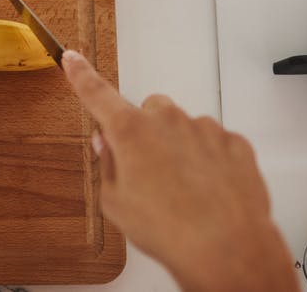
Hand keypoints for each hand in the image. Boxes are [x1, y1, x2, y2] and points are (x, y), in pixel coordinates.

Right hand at [62, 50, 298, 291]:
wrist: (225, 248)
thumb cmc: (169, 230)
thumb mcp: (116, 203)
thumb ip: (107, 166)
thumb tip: (108, 145)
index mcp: (130, 132)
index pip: (97, 94)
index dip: (81, 75)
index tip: (72, 59)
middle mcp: (167, 120)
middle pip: (148, 112)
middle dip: (145, 133)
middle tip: (148, 172)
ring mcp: (204, 128)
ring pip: (183, 127)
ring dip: (179, 149)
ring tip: (183, 191)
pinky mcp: (233, 142)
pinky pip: (214, 143)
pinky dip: (208, 161)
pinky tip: (207, 191)